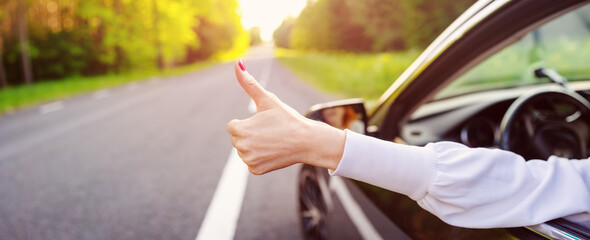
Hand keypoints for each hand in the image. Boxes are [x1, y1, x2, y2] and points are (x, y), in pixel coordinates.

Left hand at [226, 60, 344, 174]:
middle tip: (269, 132)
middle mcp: (241, 147)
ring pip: (244, 150)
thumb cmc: (286, 118)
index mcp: (240, 129)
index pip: (233, 126)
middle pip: (237, 138)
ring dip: (254, 146)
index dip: (248, 123)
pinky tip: (273, 151)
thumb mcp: (267, 99)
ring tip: (272, 141)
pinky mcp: (256, 170)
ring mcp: (249, 160)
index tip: (263, 123)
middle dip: (250, 134)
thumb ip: (249, 83)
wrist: (307, 141)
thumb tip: (237, 62)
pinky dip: (260, 157)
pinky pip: (251, 162)